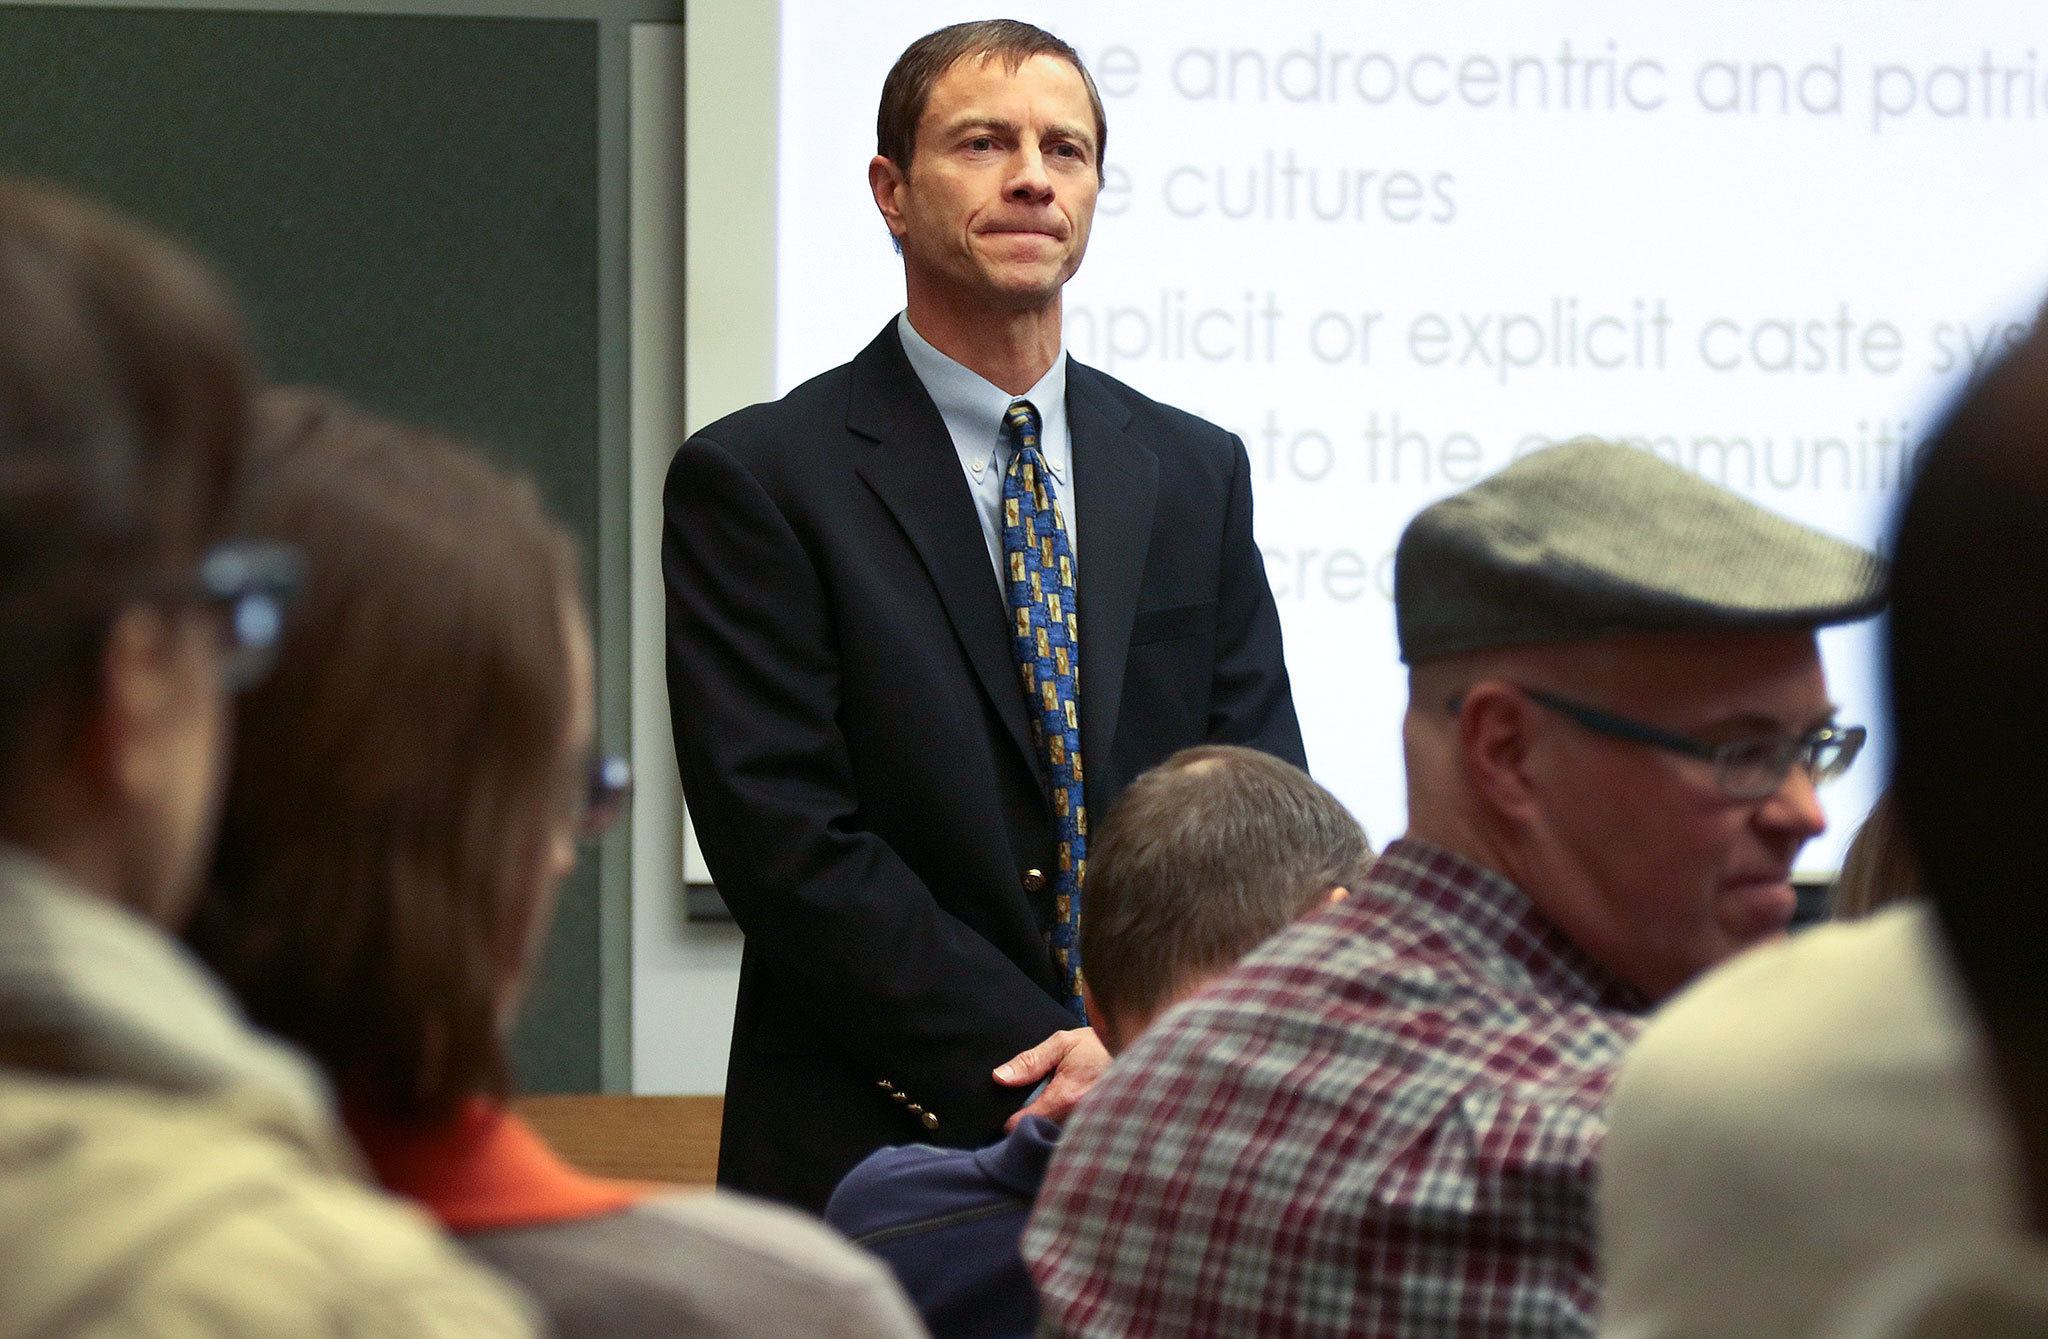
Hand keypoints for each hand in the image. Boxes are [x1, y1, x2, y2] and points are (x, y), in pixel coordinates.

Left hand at [994, 1026, 1110, 1130]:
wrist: (1136, 1049)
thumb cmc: (1098, 1046)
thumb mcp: (1062, 1044)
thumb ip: (1030, 1061)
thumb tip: (999, 1078)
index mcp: (1066, 1097)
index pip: (1026, 1123)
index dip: (1011, 1120)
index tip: (1007, 1113)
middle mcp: (1080, 1118)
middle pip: (1041, 1134)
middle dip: (1030, 1126)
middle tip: (1026, 1110)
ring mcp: (1092, 1127)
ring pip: (1057, 1137)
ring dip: (1048, 1127)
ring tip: (1045, 1110)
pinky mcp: (1100, 1129)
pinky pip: (1073, 1136)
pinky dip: (1064, 1129)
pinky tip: (1063, 1115)